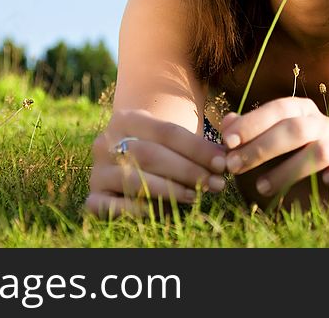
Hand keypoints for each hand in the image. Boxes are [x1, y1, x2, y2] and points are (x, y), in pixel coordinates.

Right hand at [85, 108, 226, 217]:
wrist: (128, 161)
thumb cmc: (162, 149)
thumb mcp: (177, 138)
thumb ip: (207, 133)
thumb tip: (234, 124)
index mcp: (126, 118)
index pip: (166, 132)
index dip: (197, 148)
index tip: (222, 162)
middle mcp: (106, 142)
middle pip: (151, 155)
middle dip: (188, 170)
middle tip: (215, 183)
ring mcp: (97, 170)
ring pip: (135, 179)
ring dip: (170, 189)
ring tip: (197, 195)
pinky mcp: (93, 197)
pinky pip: (111, 206)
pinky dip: (136, 209)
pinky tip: (162, 210)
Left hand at [220, 97, 328, 211]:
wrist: (306, 201)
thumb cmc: (273, 170)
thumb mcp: (251, 156)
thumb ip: (240, 138)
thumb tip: (228, 121)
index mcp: (298, 111)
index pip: (278, 108)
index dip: (252, 124)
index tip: (227, 143)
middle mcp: (321, 124)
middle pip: (296, 128)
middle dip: (261, 148)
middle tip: (234, 167)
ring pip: (322, 150)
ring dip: (289, 170)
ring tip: (261, 187)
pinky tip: (328, 180)